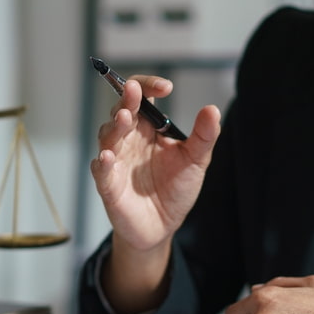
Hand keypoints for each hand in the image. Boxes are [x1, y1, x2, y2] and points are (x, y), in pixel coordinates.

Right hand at [90, 76, 220, 253]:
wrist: (163, 226)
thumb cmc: (175, 190)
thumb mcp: (196, 161)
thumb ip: (203, 136)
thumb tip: (212, 109)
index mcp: (148, 129)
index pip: (142, 98)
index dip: (148, 86)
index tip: (166, 87)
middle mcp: (129, 140)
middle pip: (121, 112)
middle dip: (127, 99)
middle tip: (134, 90)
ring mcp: (117, 162)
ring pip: (108, 136)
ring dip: (115, 126)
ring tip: (124, 118)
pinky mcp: (109, 186)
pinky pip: (101, 171)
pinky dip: (103, 163)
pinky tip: (108, 157)